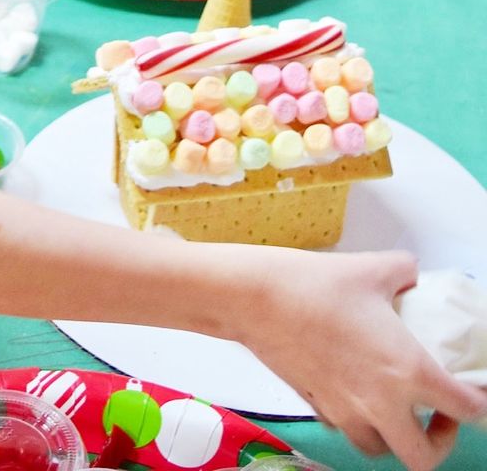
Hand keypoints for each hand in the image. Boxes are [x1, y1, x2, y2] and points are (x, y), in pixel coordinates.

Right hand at [239, 248, 486, 469]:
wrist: (254, 297)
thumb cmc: (313, 284)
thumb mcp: (370, 268)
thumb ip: (403, 271)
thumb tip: (411, 274)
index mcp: (409, 371)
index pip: (465, 409)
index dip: (479, 404)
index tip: (475, 393)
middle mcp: (382, 403)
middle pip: (424, 458)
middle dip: (439, 442)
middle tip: (438, 416)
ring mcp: (345, 409)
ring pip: (381, 450)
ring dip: (394, 436)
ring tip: (393, 408)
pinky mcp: (315, 404)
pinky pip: (344, 427)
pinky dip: (354, 419)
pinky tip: (351, 389)